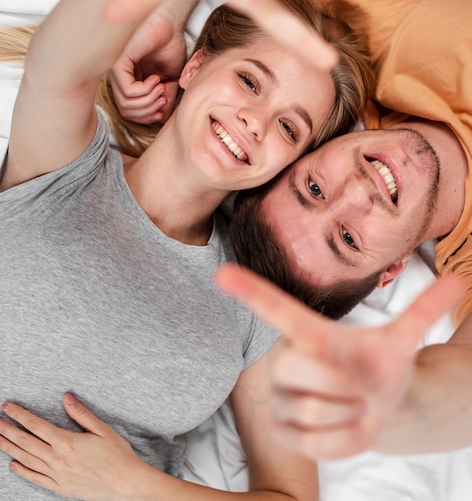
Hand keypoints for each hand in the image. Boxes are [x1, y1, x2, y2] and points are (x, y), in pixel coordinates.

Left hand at [0, 394, 144, 499]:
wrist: (125, 483)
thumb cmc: (117, 453)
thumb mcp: (102, 429)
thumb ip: (81, 414)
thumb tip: (66, 398)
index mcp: (67, 442)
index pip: (36, 425)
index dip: (20, 415)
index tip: (7, 407)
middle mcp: (58, 459)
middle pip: (26, 442)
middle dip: (8, 430)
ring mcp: (57, 475)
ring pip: (27, 459)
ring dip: (10, 449)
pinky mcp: (60, 487)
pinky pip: (36, 478)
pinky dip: (23, 471)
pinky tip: (13, 465)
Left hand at [109, 1, 187, 123]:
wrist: (170, 21)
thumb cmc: (169, 42)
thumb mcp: (170, 78)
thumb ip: (165, 98)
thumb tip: (162, 117)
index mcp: (129, 80)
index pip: (130, 112)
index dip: (148, 116)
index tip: (163, 107)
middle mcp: (119, 77)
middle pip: (127, 112)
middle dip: (149, 112)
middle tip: (163, 99)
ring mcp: (116, 70)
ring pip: (127, 103)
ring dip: (149, 100)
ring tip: (161, 87)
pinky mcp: (118, 63)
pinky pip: (128, 91)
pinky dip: (146, 90)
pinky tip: (156, 79)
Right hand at [215, 264, 465, 459]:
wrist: (374, 405)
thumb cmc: (377, 365)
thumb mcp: (401, 339)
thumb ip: (424, 310)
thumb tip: (461, 280)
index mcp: (306, 331)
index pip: (273, 308)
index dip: (248, 291)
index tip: (221, 272)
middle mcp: (283, 358)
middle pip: (292, 368)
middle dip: (336, 381)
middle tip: (356, 385)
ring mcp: (278, 397)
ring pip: (307, 410)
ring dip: (347, 413)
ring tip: (354, 404)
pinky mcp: (280, 429)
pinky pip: (312, 442)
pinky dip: (344, 439)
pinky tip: (348, 425)